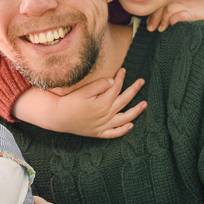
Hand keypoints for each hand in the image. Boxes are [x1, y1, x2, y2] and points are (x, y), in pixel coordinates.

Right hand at [14, 68, 145, 137]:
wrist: (58, 117)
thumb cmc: (69, 102)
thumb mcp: (83, 91)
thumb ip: (99, 85)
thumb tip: (113, 81)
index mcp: (103, 102)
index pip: (116, 88)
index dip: (121, 78)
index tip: (123, 70)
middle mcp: (106, 114)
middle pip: (124, 100)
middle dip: (134, 89)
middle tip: (141, 81)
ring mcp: (103, 125)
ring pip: (125, 118)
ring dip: (136, 111)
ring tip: (145, 104)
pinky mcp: (98, 132)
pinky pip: (114, 133)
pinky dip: (123, 130)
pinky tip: (131, 125)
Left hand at [147, 0, 203, 31]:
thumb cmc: (202, 15)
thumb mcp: (185, 14)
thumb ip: (172, 16)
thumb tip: (156, 25)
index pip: (160, 3)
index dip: (152, 14)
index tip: (149, 25)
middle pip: (162, 4)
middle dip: (154, 17)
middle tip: (151, 29)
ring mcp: (188, 4)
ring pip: (169, 8)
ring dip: (162, 19)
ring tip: (161, 29)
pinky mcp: (195, 10)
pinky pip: (180, 13)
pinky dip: (174, 19)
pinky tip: (172, 26)